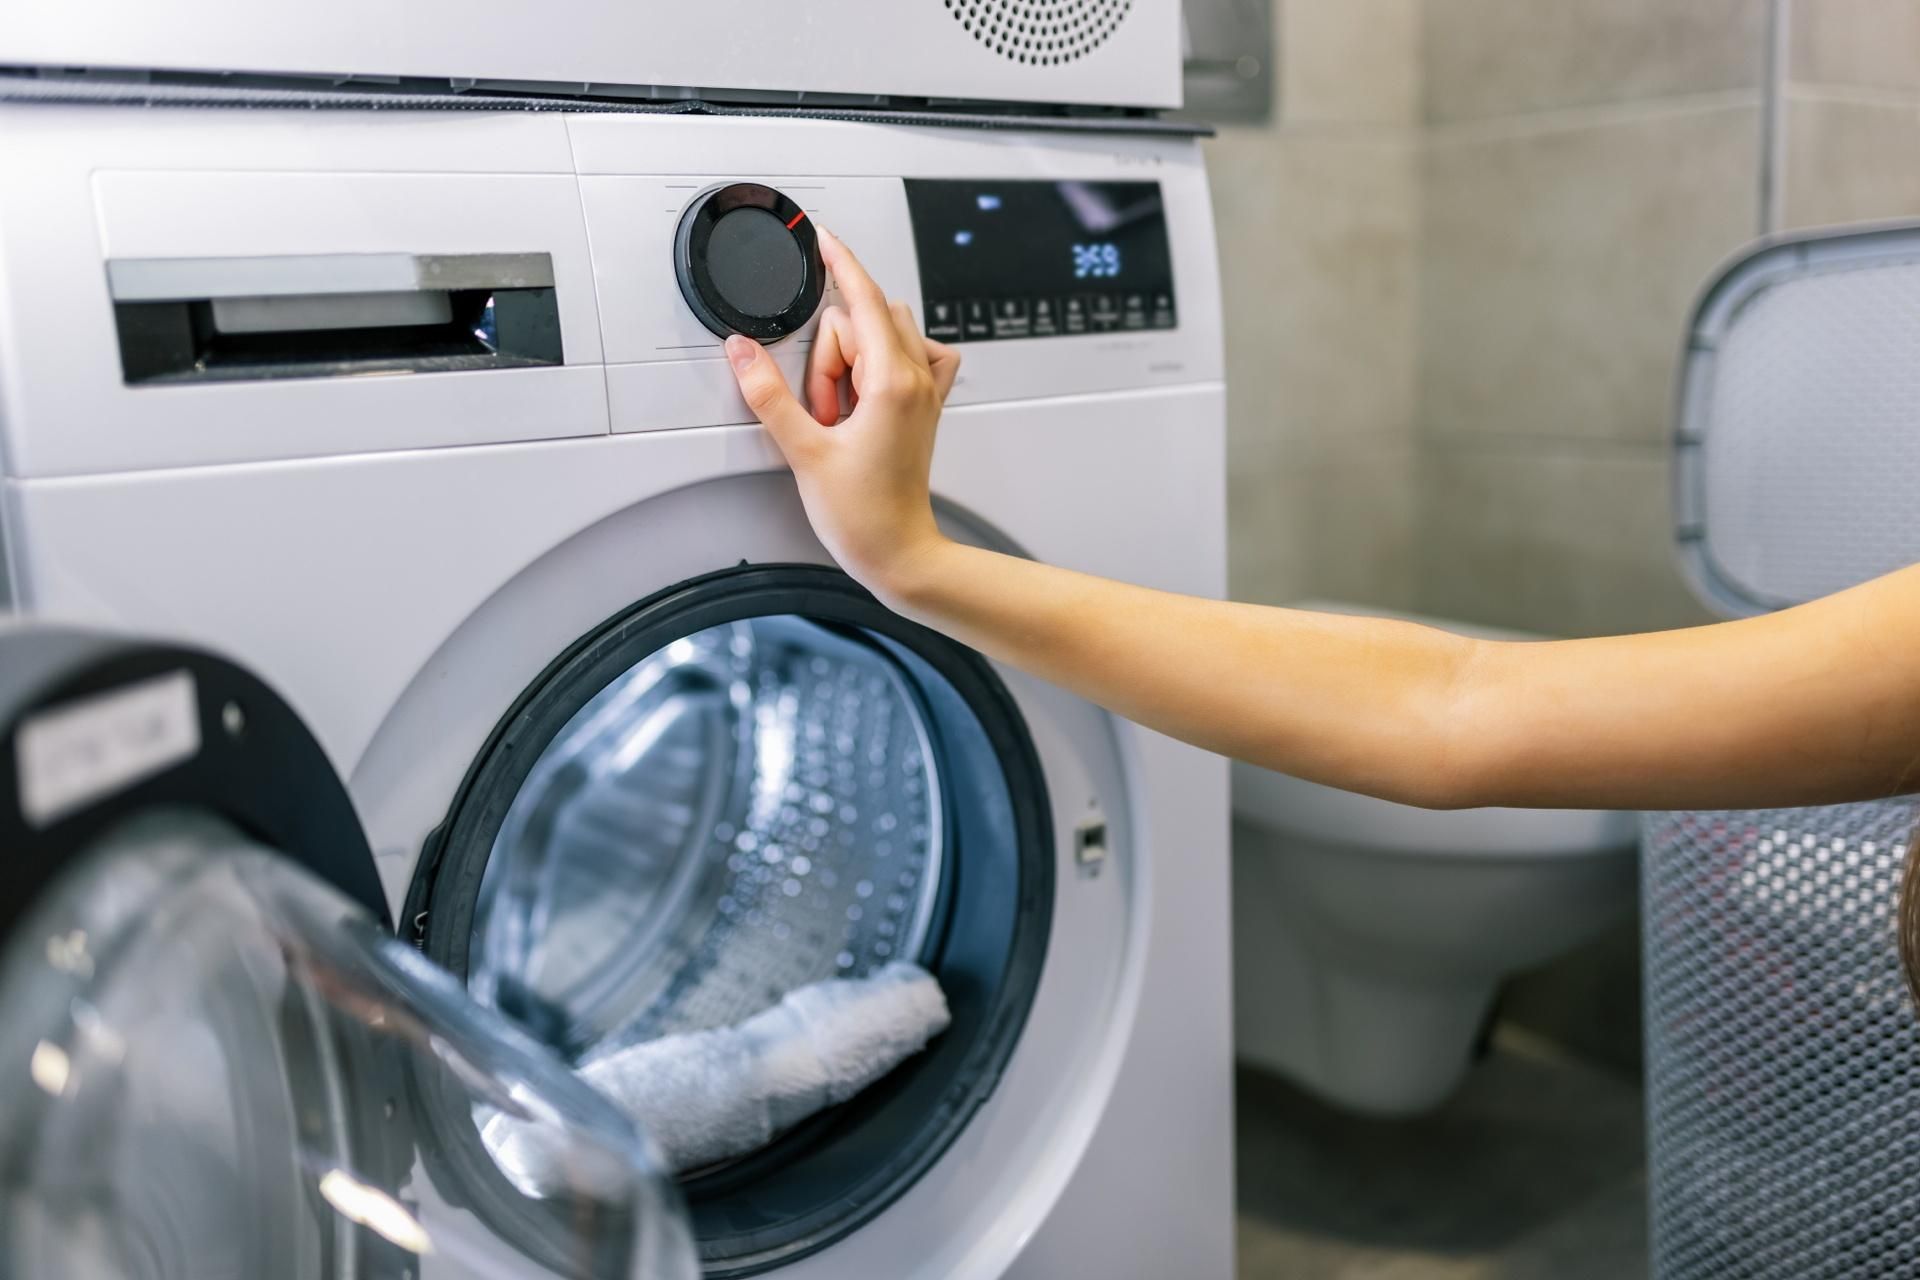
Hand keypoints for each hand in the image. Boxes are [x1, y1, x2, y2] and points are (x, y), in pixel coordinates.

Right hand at [724, 227, 959, 602]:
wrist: (899, 552)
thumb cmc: (864, 515)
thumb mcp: (803, 451)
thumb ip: (768, 394)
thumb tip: (742, 352)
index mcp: (893, 382)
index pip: (863, 298)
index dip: (839, 262)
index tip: (822, 237)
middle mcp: (917, 379)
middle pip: (864, 320)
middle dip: (830, 355)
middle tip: (822, 409)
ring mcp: (926, 391)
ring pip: (883, 334)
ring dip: (851, 362)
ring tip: (839, 415)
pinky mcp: (925, 405)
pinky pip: (908, 355)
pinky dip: (881, 363)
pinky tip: (863, 397)